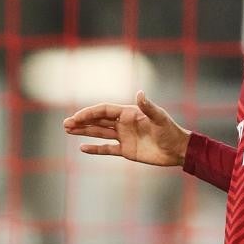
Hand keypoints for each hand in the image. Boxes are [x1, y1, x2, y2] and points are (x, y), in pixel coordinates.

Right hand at [62, 91, 189, 166]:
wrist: (178, 150)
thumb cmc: (171, 131)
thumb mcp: (160, 118)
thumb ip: (148, 107)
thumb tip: (139, 93)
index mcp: (129, 113)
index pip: (104, 110)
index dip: (89, 113)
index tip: (76, 117)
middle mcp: (123, 123)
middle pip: (98, 120)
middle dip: (82, 121)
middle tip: (65, 124)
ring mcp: (123, 137)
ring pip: (99, 133)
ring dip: (84, 131)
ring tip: (68, 130)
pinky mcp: (126, 151)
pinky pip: (107, 149)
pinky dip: (95, 149)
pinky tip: (82, 148)